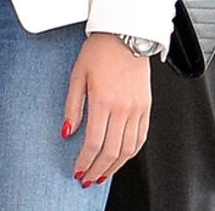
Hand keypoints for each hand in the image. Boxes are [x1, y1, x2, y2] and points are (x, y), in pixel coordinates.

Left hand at [62, 33, 151, 187]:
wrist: (125, 35)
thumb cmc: (98, 51)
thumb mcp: (76, 75)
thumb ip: (72, 106)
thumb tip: (67, 132)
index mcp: (103, 100)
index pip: (94, 142)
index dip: (85, 161)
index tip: (77, 170)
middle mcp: (123, 109)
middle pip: (111, 151)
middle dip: (98, 169)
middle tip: (87, 179)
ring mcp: (137, 110)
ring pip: (128, 149)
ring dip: (115, 167)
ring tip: (102, 175)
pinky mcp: (147, 108)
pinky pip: (141, 138)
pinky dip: (131, 153)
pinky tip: (121, 159)